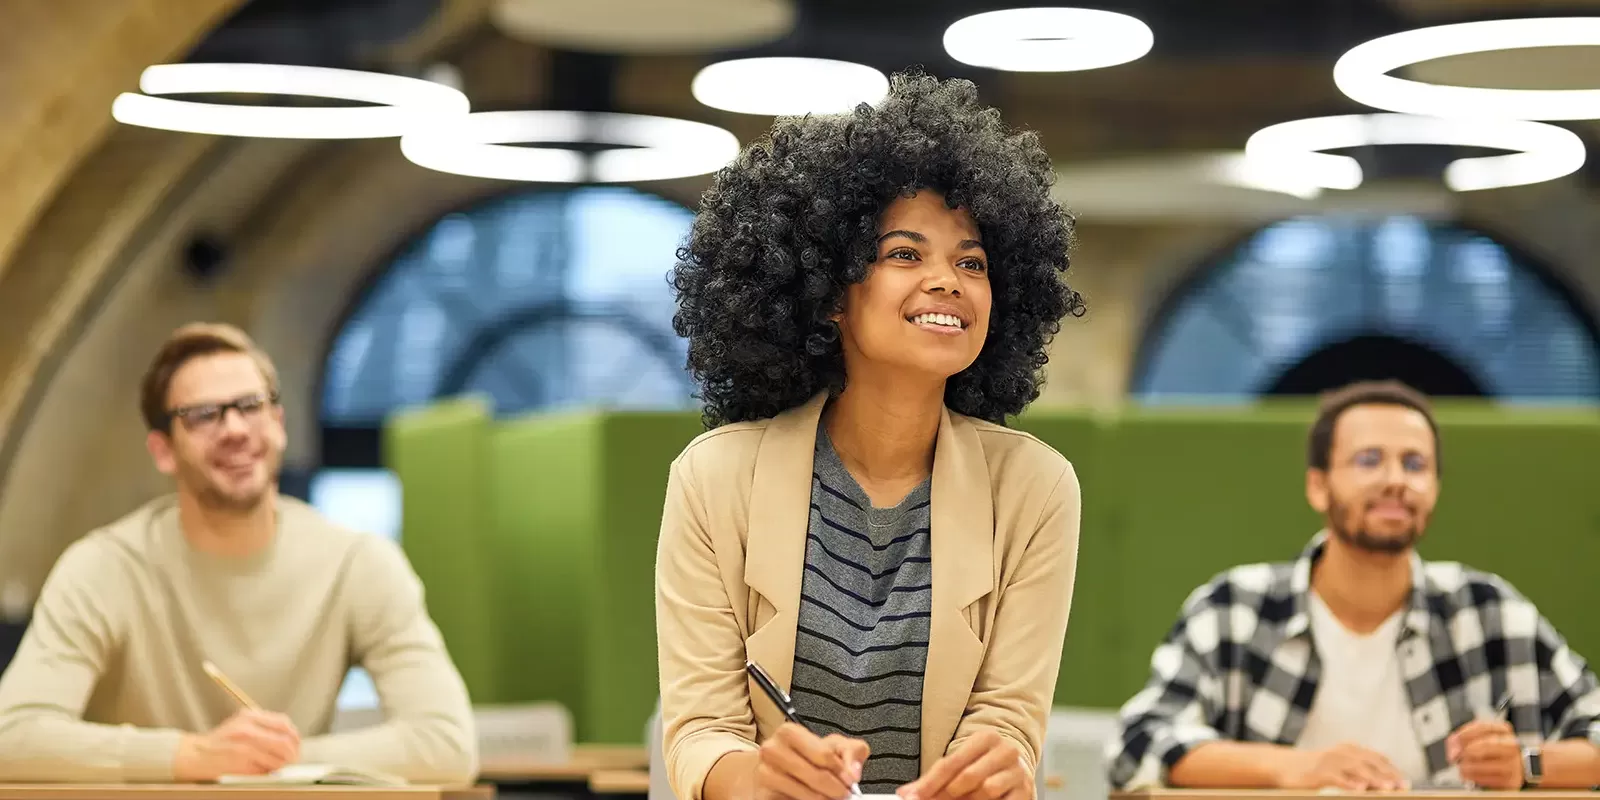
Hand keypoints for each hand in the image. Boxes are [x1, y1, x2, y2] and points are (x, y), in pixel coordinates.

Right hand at [173, 709, 300, 781]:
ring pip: (279, 756)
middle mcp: (248, 728)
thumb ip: (263, 727)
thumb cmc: (220, 742)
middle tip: (293, 759)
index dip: (294, 736)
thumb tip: (290, 738)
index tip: (296, 744)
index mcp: (250, 716)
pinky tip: (266, 770)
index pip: (284, 724)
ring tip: (280, 766)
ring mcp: (245, 744)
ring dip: (283, 764)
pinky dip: (271, 770)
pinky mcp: (241, 760)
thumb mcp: (241, 725)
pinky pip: (266, 767)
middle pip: (285, 740)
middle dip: (293, 752)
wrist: (195, 754)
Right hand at [753, 723, 868, 799]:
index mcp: (788, 733)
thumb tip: (854, 772)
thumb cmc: (809, 755)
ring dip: (824, 799)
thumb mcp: (833, 746)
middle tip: (845, 794)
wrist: (781, 769)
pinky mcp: (763, 796)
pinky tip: (813, 799)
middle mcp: (771, 751)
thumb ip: (850, 751)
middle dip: (836, 789)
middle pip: (815, 776)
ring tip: (830, 798)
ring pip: (805, 794)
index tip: (852, 781)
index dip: (842, 770)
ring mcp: (764, 775)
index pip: (823, 754)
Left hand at [899, 730, 1030, 799]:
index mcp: (985, 738)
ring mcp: (1018, 771)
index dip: (929, 783)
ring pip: (986, 789)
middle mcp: (1005, 751)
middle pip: (968, 776)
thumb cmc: (982, 766)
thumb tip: (907, 794)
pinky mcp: (1026, 791)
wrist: (1016, 767)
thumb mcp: (960, 764)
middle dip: (946, 795)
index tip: (912, 797)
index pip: (951, 762)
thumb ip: (934, 778)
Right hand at [1275, 742, 1407, 790]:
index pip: (1377, 759)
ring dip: (1373, 779)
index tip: (1406, 783)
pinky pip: (1336, 778)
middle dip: (1388, 775)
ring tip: (1387, 788)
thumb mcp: (1339, 765)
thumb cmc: (1315, 769)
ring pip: (1356, 769)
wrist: (1283, 766)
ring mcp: (1329, 762)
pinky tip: (1359, 790)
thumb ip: (1359, 770)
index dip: (1392, 770)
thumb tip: (1386, 783)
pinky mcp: (1318, 773)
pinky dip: (1348, 783)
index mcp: (1350, 750)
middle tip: (1402, 787)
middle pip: (1370, 763)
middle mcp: (1342, 753)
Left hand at [1448, 720, 1521, 789]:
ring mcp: (1513, 764)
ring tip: (1462, 767)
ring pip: (1482, 764)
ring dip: (1465, 767)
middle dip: (1465, 751)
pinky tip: (1469, 774)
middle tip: (1454, 756)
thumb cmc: (1495, 751)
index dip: (1464, 734)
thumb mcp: (1482, 737)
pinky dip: (1472, 777)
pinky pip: (1485, 779)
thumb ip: (1465, 737)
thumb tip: (1453, 744)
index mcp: (1504, 731)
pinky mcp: (1510, 781)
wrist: (1517, 768)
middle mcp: (1512, 746)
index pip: (1483, 727)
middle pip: (1484, 745)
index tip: (1454, 741)